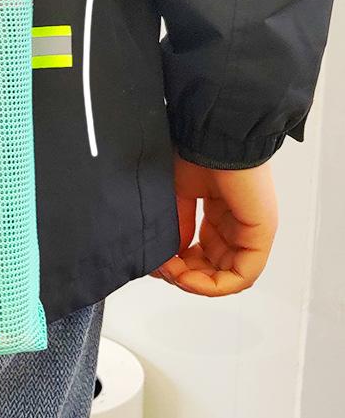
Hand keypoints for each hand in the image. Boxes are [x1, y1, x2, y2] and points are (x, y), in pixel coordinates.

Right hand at [151, 154, 277, 295]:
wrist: (212, 132)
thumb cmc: (196, 150)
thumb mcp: (178, 194)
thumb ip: (178, 226)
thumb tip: (171, 256)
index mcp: (219, 211)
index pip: (203, 251)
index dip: (179, 263)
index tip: (157, 261)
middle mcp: (237, 224)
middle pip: (215, 267)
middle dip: (185, 275)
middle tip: (163, 271)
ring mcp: (251, 231)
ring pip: (228, 276)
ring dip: (197, 282)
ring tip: (174, 274)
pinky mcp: (260, 234)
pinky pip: (242, 275)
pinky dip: (215, 285)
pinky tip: (190, 279)